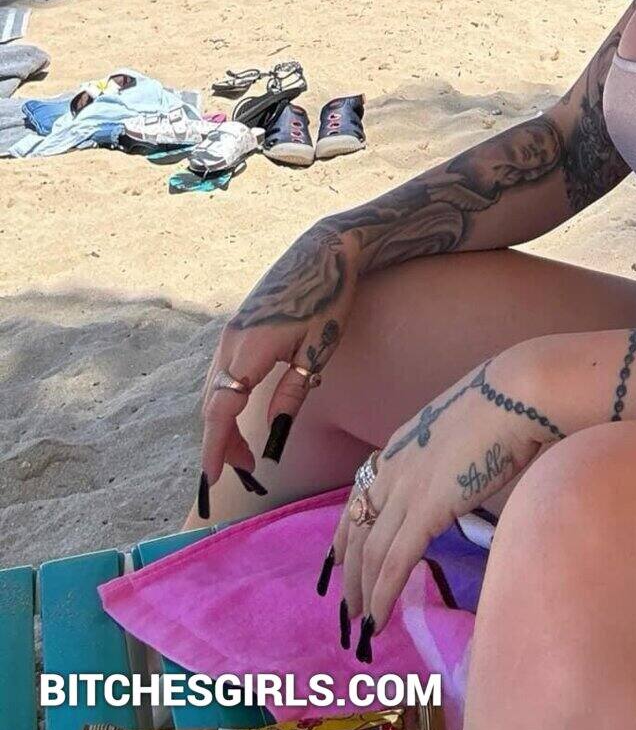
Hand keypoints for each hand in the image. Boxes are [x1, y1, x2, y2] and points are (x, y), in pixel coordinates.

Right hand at [198, 222, 358, 503]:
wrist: (324, 250)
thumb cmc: (330, 299)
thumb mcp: (317, 351)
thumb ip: (291, 393)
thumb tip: (270, 433)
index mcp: (250, 348)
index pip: (221, 410)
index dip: (214, 447)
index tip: (212, 478)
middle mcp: (231, 340)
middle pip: (213, 404)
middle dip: (222, 441)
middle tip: (247, 469)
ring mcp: (231, 330)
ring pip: (214, 388)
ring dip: (223, 421)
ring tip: (247, 449)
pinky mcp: (237, 325)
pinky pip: (221, 371)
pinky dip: (226, 398)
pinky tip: (243, 411)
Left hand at [330, 341, 563, 646]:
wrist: (517, 392)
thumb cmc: (508, 401)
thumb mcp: (463, 426)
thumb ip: (451, 452)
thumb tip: (461, 470)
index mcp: (404, 444)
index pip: (361, 492)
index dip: (346, 529)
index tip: (336, 556)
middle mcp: (395, 466)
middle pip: (359, 527)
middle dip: (349, 571)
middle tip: (346, 605)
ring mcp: (407, 487)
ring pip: (370, 550)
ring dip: (361, 591)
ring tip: (360, 624)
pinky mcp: (426, 508)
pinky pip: (394, 561)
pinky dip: (382, 594)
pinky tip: (377, 619)